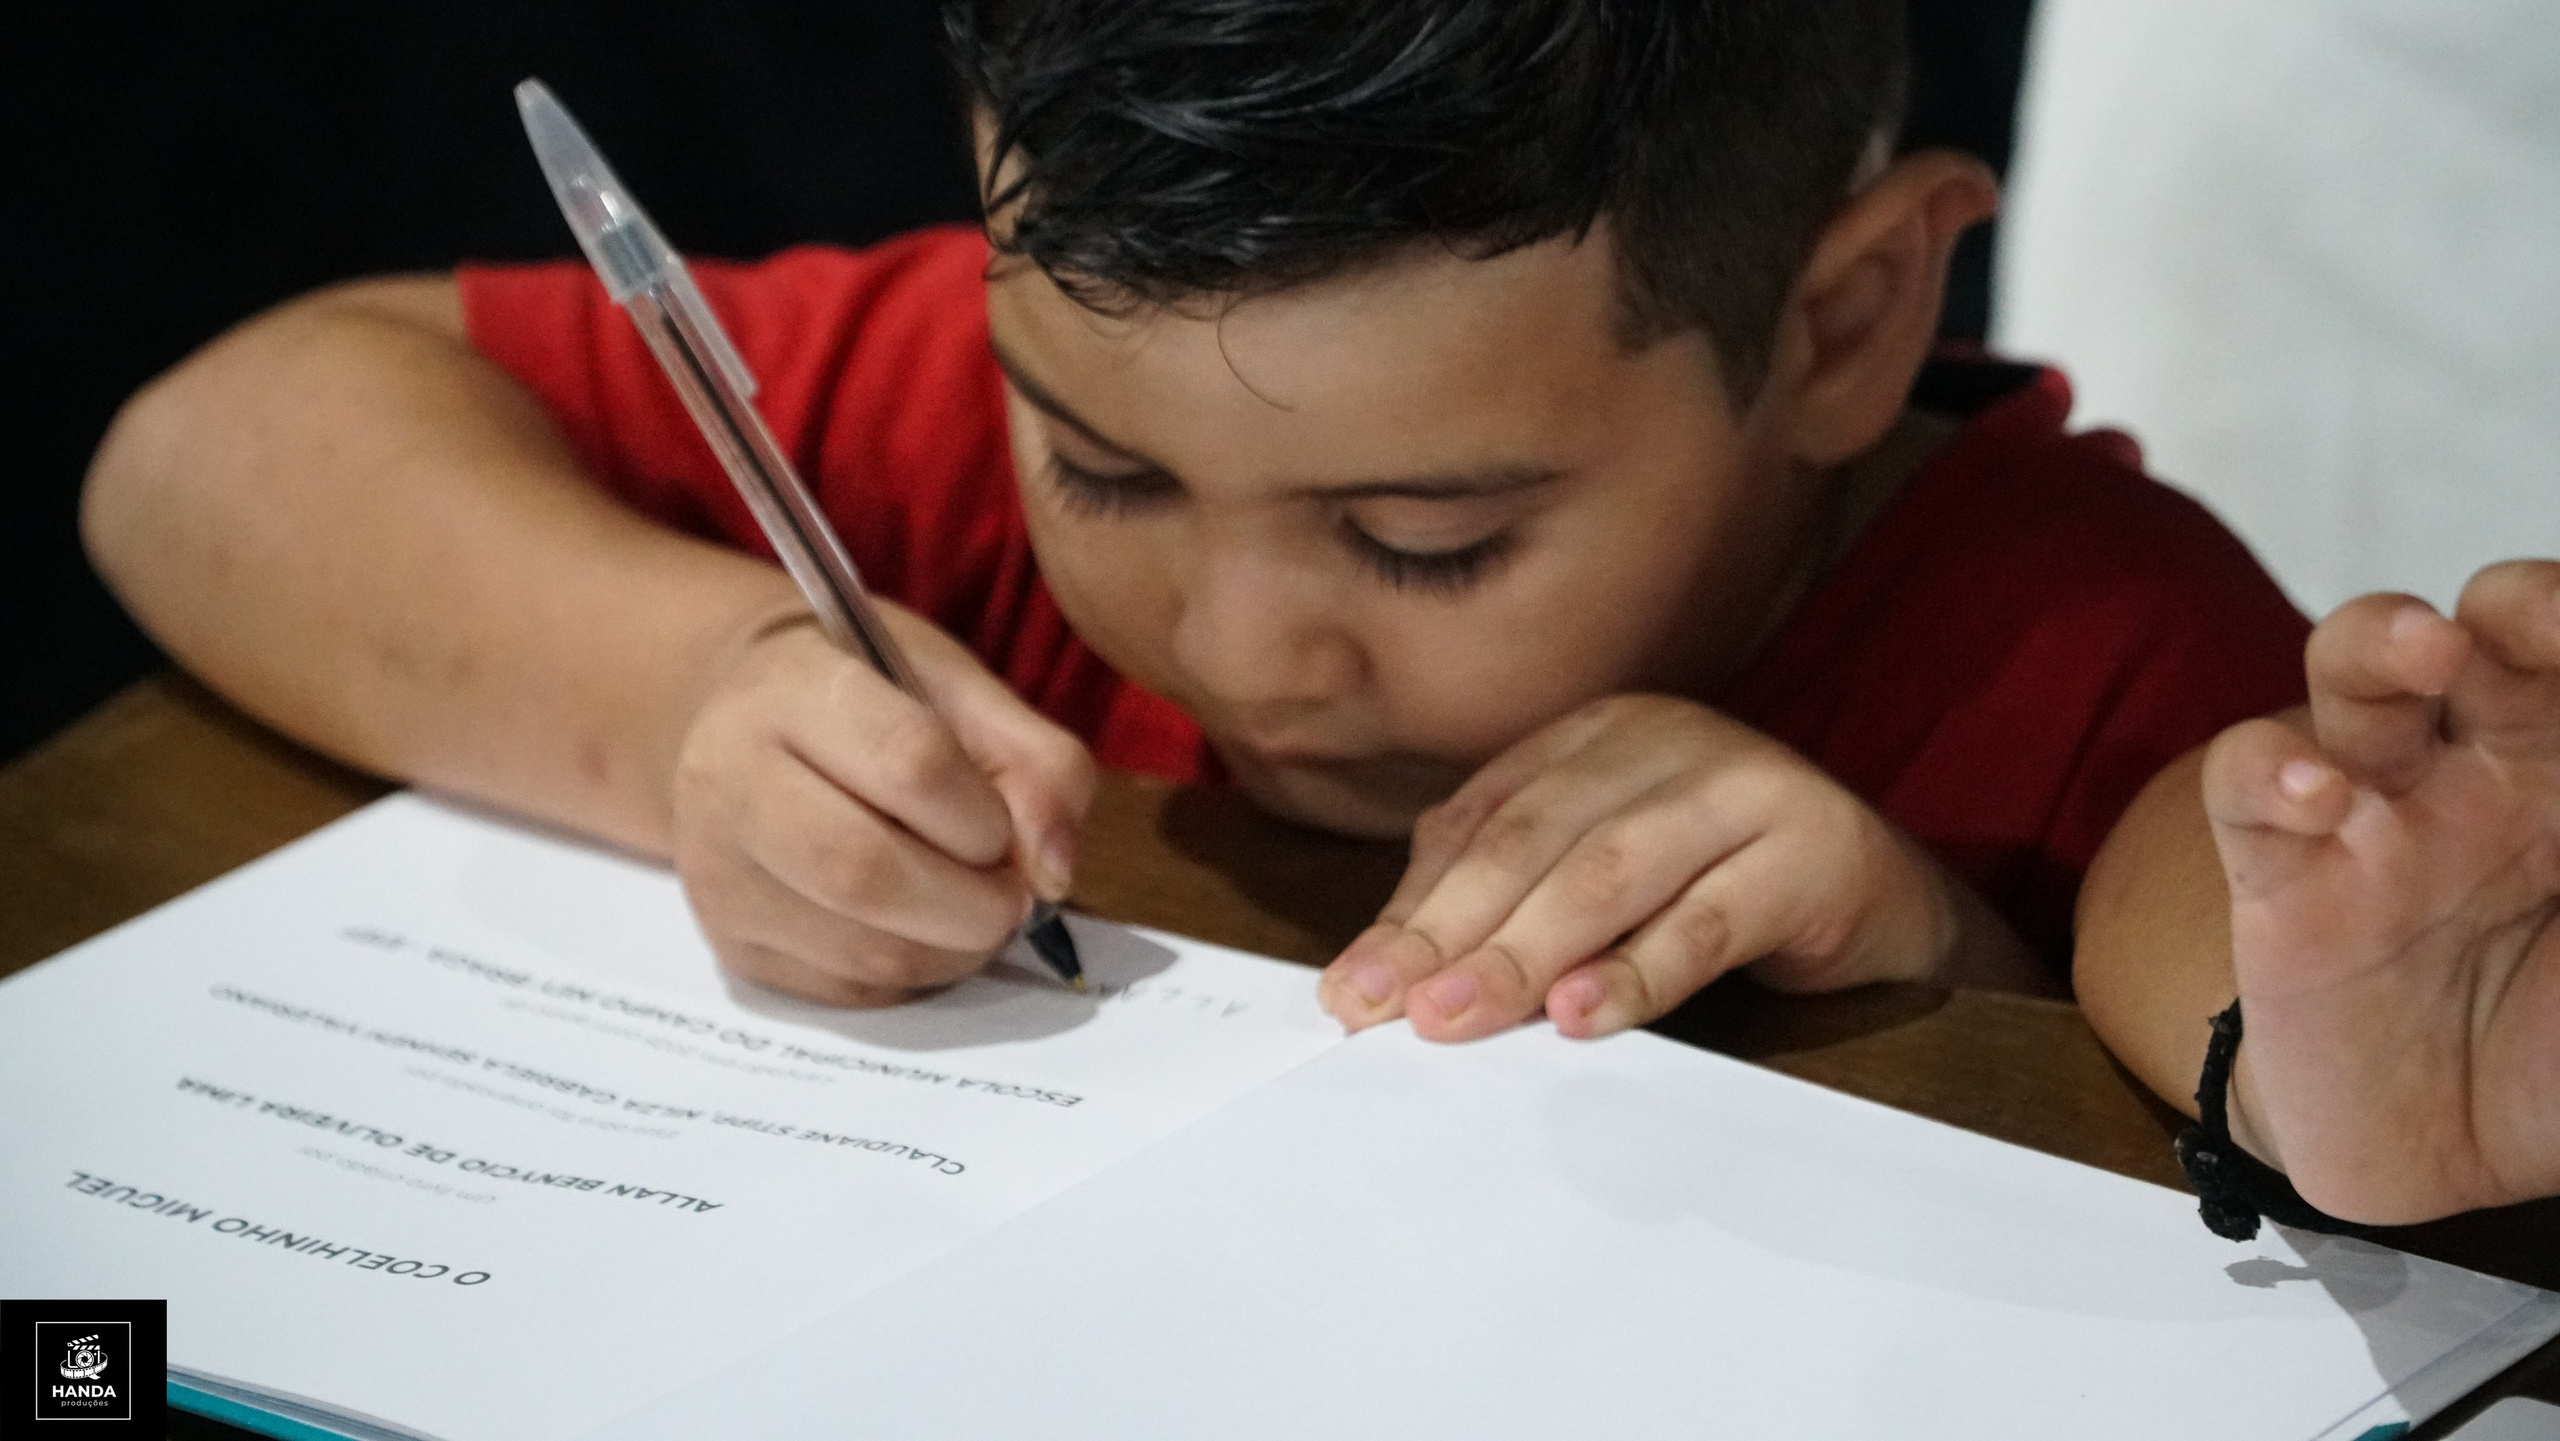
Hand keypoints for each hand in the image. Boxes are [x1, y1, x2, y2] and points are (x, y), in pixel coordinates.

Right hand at [669, 605, 1094, 1005]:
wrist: (757, 728)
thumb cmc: (876, 701)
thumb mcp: (964, 693)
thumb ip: (1037, 764)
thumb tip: (1053, 873)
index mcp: (795, 688)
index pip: (909, 762)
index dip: (983, 814)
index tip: (1000, 824)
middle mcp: (730, 778)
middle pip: (864, 871)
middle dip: (973, 903)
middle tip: (1007, 895)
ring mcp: (718, 873)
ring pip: (862, 950)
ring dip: (953, 949)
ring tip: (970, 909)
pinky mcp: (732, 947)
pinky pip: (849, 993)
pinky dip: (915, 978)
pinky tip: (923, 932)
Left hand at [1317, 694, 2021, 1042]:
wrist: (1886, 906)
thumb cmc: (1724, 893)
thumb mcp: (1608, 884)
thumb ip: (1513, 900)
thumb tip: (1393, 969)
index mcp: (1598, 735)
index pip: (1482, 819)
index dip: (1412, 906)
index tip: (1352, 989)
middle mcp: (1665, 740)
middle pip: (1533, 838)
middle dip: (1450, 931)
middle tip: (1388, 1010)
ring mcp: (1744, 784)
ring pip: (1609, 872)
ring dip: (1525, 952)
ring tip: (1460, 1017)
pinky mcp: (1812, 851)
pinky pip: (1710, 919)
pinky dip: (1640, 970)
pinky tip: (1584, 1015)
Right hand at [2206, 560, 2559, 1223]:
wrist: (2449, 1170)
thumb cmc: (2553, 1058)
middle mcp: (2484, 774)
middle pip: (2485, 636)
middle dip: (2519, 603)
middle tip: (2538, 617)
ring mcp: (2374, 817)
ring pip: (2352, 675)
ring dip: (2383, 640)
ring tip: (2430, 645)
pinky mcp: (2279, 880)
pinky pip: (2244, 789)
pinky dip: (2267, 771)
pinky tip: (2318, 797)